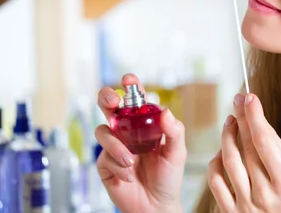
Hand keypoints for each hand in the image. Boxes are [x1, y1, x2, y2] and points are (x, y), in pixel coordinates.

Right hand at [95, 74, 186, 212]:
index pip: (135, 100)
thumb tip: (165, 111)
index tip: (129, 79)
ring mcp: (113, 146)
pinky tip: (128, 175)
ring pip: (103, 131)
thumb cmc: (168, 176)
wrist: (156, 205)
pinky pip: (103, 156)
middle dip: (106, 98)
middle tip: (113, 102)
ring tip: (130, 161)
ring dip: (116, 145)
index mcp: (145, 124)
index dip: (130, 86)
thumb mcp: (177, 152)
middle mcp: (127, 131)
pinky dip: (117, 165)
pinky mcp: (104, 163)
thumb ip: (174, 131)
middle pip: (108, 106)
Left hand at [208, 93, 280, 212]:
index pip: (264, 141)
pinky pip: (215, 181)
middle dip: (242, 118)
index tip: (249, 97)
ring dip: (228, 135)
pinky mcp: (230, 212)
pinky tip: (222, 150)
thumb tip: (259, 120)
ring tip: (231, 121)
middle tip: (238, 99)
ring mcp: (245, 205)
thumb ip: (277, 149)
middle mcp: (263, 194)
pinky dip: (216, 161)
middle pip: (246, 147)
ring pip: (228, 160)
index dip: (255, 116)